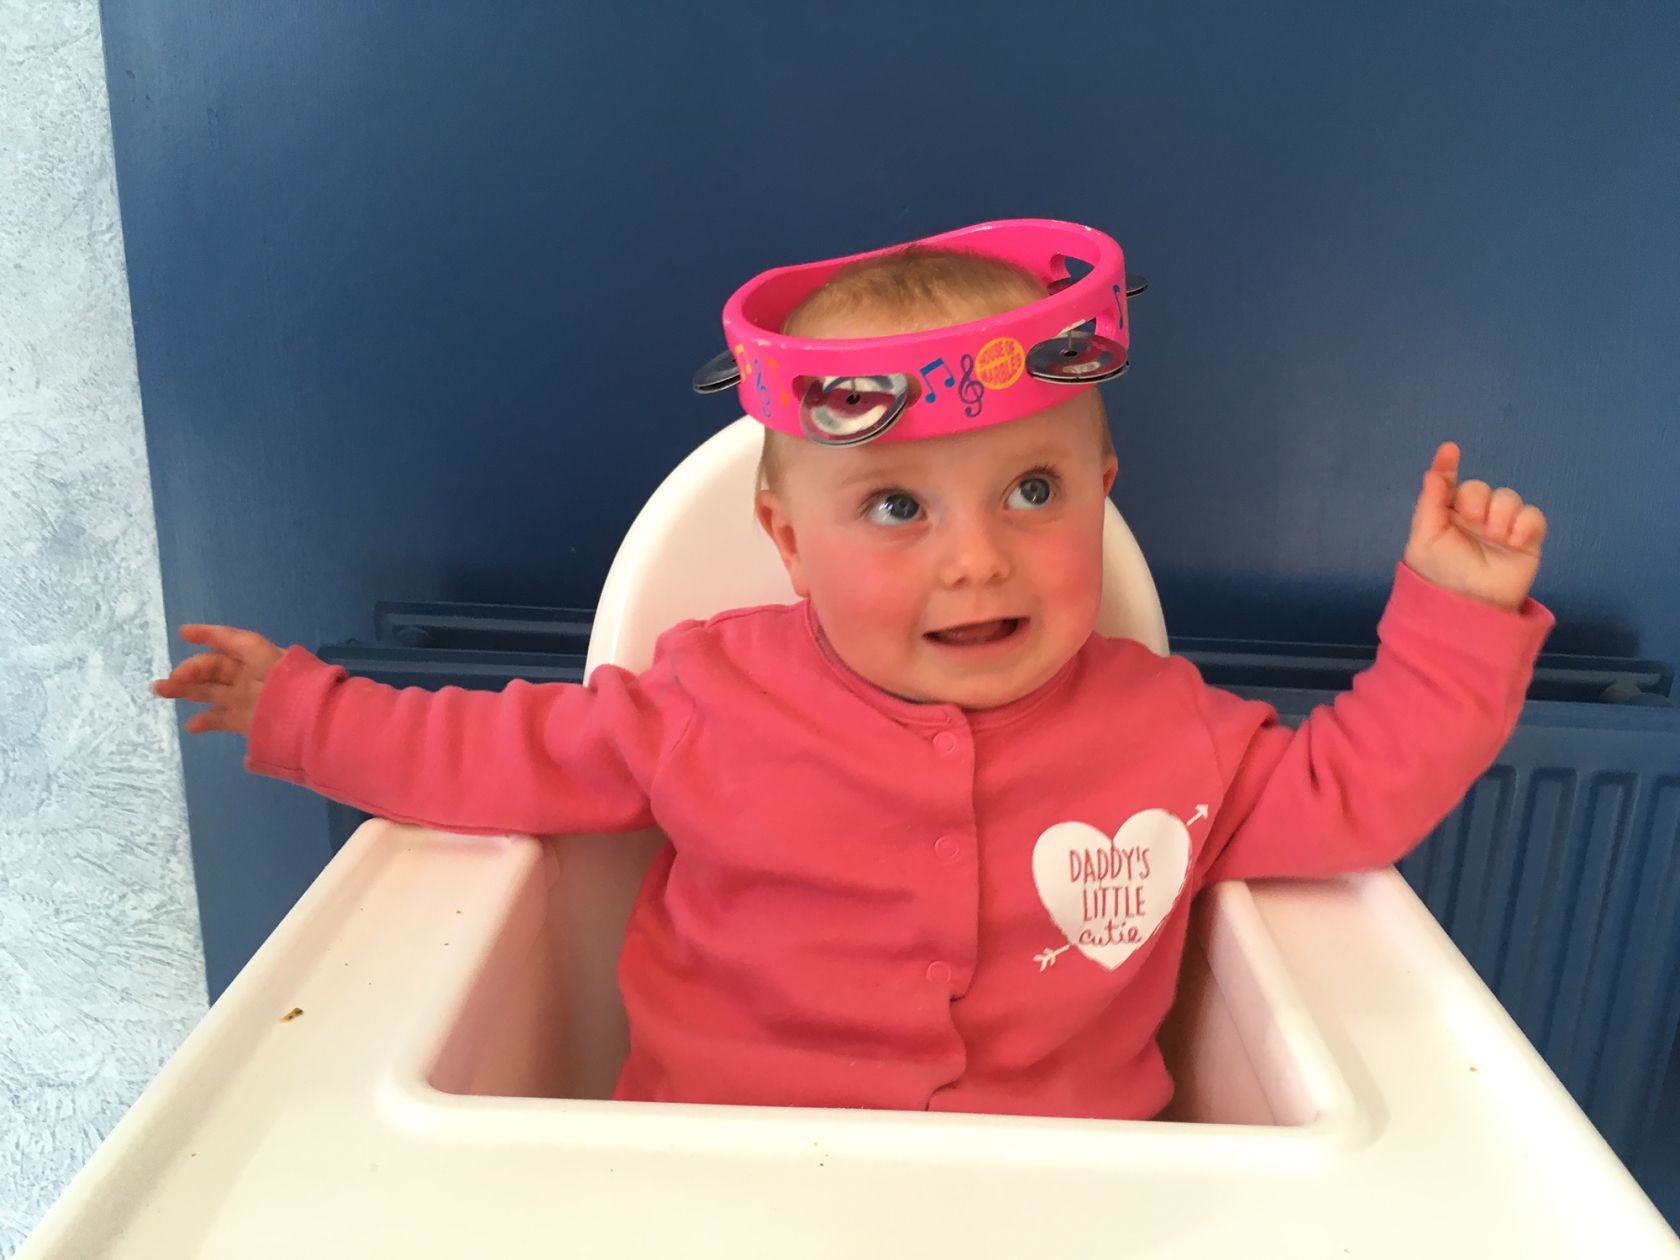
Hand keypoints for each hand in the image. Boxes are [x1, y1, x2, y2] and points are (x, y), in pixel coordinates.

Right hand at [151, 625, 283, 736]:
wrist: (311, 720)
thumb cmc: (287, 682)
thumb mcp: (263, 654)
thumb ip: (237, 641)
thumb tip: (210, 633)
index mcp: (257, 657)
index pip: (228, 642)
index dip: (207, 635)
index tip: (183, 632)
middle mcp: (250, 676)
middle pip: (214, 669)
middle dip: (188, 670)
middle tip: (170, 680)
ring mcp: (247, 699)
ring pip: (210, 692)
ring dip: (186, 690)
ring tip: (161, 691)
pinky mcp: (247, 722)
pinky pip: (221, 719)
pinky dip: (205, 722)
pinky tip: (190, 726)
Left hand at [1403, 443, 1545, 611]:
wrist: (1470, 608)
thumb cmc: (1440, 575)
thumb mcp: (1425, 540)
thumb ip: (1430, 504)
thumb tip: (1433, 471)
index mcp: (1446, 516)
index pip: (1448, 484)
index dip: (1447, 466)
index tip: (1449, 451)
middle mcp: (1473, 517)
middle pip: (1480, 488)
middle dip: (1477, 498)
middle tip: (1472, 520)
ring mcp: (1501, 527)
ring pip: (1508, 497)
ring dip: (1501, 514)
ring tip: (1495, 537)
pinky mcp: (1526, 539)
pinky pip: (1533, 516)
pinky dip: (1525, 524)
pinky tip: (1514, 542)